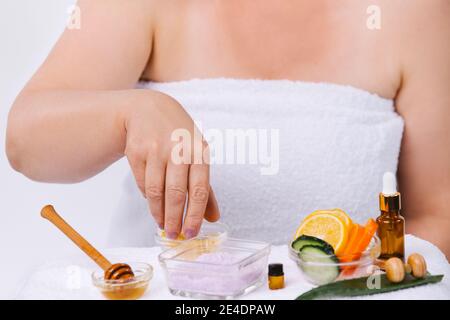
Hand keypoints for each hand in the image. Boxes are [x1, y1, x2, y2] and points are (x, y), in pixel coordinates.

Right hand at [122, 90, 219, 238]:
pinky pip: (141, 183)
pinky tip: (153, 203)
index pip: (199, 189)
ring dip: (158, 213)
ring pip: (155, 191)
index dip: (195, 214)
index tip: (191, 233)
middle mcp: (178, 149)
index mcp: (199, 151)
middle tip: (172, 235)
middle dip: (174, 219)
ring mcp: (155, 149)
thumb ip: (206, 188)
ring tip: (161, 224)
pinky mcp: (136, 151)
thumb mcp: (198, 154)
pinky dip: (147, 198)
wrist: (149, 108)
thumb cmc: (180, 136)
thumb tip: (213, 218)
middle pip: (175, 193)